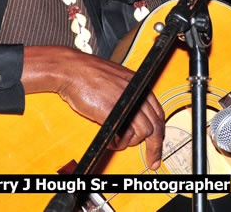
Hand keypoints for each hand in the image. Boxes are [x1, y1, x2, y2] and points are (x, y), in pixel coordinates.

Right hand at [22, 45, 164, 169]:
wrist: (71, 69)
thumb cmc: (86, 73)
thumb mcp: (115, 79)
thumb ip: (127, 93)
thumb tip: (134, 113)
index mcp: (138, 84)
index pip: (158, 113)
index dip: (159, 131)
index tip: (157, 142)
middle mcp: (136, 93)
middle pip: (156, 126)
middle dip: (155, 147)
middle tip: (152, 159)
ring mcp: (126, 103)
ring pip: (143, 133)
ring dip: (130, 142)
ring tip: (118, 141)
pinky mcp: (114, 113)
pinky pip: (125, 136)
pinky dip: (119, 143)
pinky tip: (111, 140)